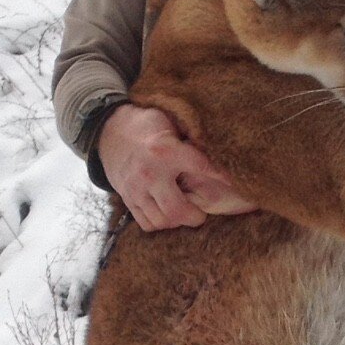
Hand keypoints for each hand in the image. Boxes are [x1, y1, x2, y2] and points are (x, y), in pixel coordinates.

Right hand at [98, 103, 254, 230]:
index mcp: (165, 150)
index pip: (200, 167)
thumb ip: (190, 135)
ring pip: (162, 220)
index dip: (220, 176)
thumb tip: (219, 146)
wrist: (109, 131)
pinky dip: (160, 222)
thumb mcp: (169, 121)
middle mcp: (150, 173)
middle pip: (178, 210)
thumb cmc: (147, 125)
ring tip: (185, 212)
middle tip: (201, 212)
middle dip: (195, 216)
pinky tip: (167, 213)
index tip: (234, 183)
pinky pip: (147, 223)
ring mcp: (136, 189)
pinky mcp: (128, 198)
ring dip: (178, 221)